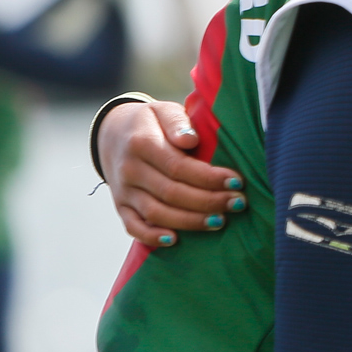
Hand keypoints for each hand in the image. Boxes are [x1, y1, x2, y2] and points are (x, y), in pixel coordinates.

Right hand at [100, 100, 246, 246]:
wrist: (113, 134)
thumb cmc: (150, 123)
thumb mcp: (163, 111)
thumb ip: (177, 122)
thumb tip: (190, 139)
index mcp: (142, 143)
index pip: (179, 166)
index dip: (209, 177)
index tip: (236, 181)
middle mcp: (130, 170)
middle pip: (172, 193)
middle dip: (208, 201)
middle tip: (238, 203)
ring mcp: (123, 191)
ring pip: (156, 213)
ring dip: (190, 221)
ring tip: (220, 221)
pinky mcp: (121, 206)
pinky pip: (133, 227)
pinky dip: (152, 237)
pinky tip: (176, 240)